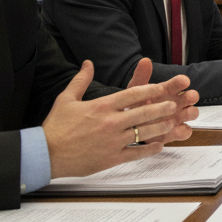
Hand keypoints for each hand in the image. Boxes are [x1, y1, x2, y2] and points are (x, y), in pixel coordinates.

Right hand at [43, 59, 198, 179]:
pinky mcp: (112, 158)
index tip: (162, 87)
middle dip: (162, 108)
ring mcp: (113, 141)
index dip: (151, 90)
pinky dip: (149, 149)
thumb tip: (88, 63)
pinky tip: (159, 146)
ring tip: (173, 123)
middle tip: (174, 105)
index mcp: (101, 106)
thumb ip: (81, 80)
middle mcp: (111, 122)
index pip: (132, 94)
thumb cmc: (56, 126)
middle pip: (143, 112)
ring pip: (144, 132)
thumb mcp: (66, 98)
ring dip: (161, 127)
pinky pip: (136, 153)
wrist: (46, 153)